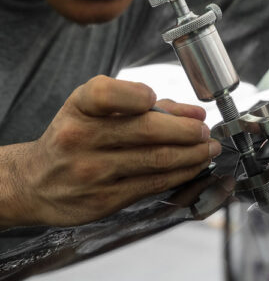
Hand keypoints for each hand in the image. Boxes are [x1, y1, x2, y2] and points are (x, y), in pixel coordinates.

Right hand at [2, 75, 220, 226]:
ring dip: (192, 154)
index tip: (158, 99)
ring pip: (157, 160)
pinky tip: (193, 166)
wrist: (36, 182)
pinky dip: (181, 173)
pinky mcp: (105, 199)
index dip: (139, 95)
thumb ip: (143, 106)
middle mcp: (81, 138)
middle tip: (205, 131)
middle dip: (187, 130)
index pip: (108, 93)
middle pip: (147, 131)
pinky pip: (153, 184)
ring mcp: (93, 171)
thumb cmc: (73, 137)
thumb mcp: (94, 110)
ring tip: (208, 148)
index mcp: (79, 108)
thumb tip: (193, 113)